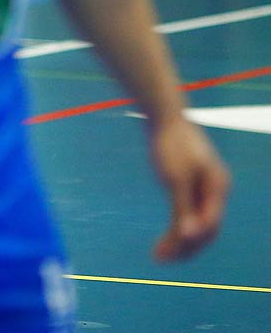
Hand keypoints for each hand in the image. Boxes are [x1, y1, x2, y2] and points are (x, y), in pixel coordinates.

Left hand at [148, 115, 228, 260]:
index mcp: (217, 188)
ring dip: (179, 241)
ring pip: (197, 224)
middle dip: (186, 247)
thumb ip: (183, 206)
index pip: (209, 225)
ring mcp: (205, 189)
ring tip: (158, 255)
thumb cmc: (171, 144)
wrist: (164, 118)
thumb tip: (188, 235)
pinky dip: (177, 227)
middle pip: (206, 229)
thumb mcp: (175, 177)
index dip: (190, 241)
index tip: (168, 253)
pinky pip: (188, 213)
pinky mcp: (192, 186)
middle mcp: (215, 191)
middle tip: (161, 259)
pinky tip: (166, 238)